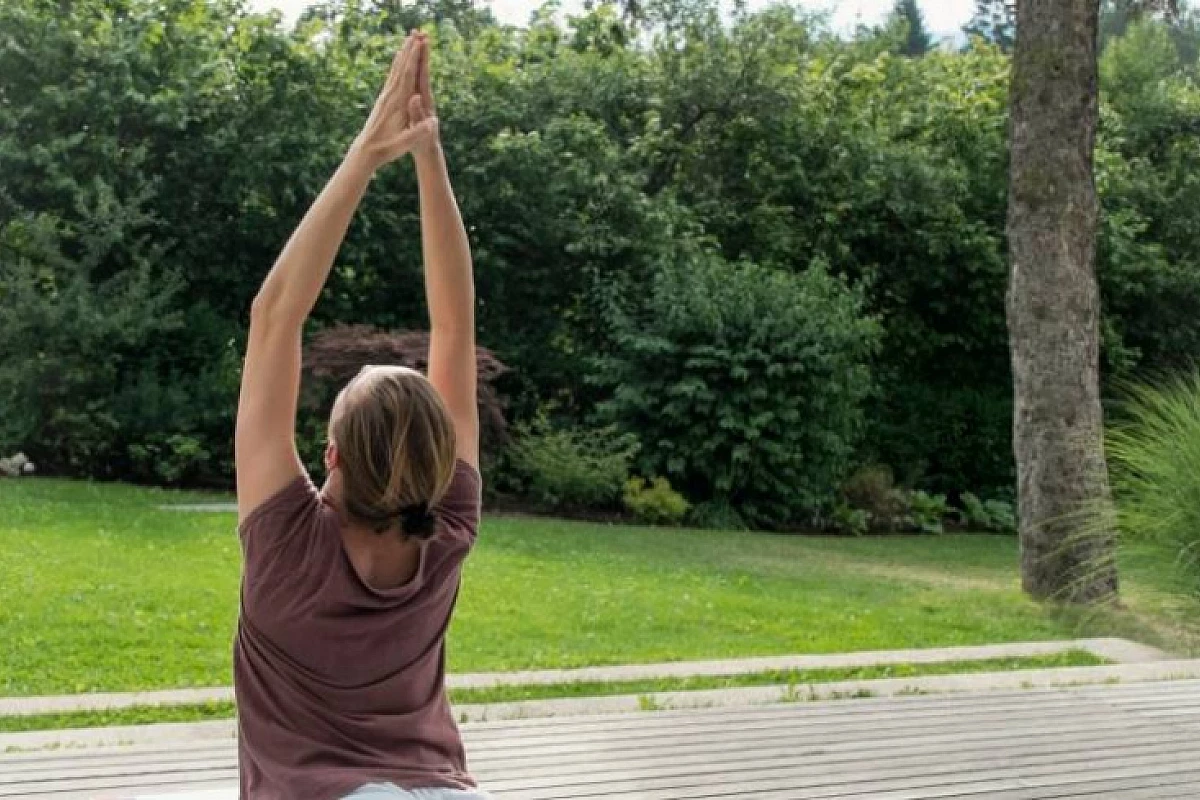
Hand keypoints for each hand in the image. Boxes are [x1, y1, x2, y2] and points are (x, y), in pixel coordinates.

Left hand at [351, 33, 438, 169]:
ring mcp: (385, 97)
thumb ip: (417, 132)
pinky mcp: (383, 100)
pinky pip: (391, 78)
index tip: (420, 43)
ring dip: (402, 54)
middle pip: (401, 68)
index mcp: (397, 104)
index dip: (414, 59)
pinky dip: (396, 65)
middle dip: (409, 50)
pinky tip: (397, 60)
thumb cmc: (386, 149)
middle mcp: (390, 96)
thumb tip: (431, 123)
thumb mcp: (404, 144)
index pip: (408, 77)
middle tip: (416, 33)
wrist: (365, 152)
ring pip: (395, 70)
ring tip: (408, 40)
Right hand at [411, 31, 440, 159]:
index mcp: (425, 102)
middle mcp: (425, 97)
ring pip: (417, 74)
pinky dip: (410, 71)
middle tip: (419, 32)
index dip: (422, 59)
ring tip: (414, 41)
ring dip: (416, 58)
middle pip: (422, 70)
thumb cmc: (424, 145)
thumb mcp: (420, 130)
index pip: (423, 76)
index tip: (422, 42)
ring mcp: (421, 99)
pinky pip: (412, 82)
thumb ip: (417, 114)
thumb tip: (416, 97)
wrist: (429, 153)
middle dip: (421, 52)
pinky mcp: (416, 103)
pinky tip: (407, 64)